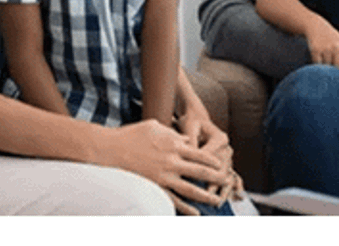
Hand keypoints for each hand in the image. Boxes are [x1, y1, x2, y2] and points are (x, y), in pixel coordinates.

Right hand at [109, 119, 229, 214]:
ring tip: (218, 201)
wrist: (110, 149)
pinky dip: (185, 207)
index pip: (200, 154)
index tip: (222, 164)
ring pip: (191, 189)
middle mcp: (172, 161)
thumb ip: (173, 133)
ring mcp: (163, 176)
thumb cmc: (131, 134)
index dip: (213, 160)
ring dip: (206, 195)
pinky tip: (195, 212)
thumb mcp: (155, 126)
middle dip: (217, 177)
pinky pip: (173, 200)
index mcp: (174, 144)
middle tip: (228, 181)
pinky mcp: (154, 187)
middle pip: (201, 171)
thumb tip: (186, 139)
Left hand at [176, 111, 243, 204]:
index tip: (192, 180)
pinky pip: (228, 176)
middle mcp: (226, 147)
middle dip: (213, 182)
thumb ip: (189, 141)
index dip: (200, 168)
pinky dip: (225, 186)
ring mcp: (227, 156)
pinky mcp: (225, 162)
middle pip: (220, 168)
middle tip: (205, 194)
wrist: (197, 118)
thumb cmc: (191, 122)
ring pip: (225, 174)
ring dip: (219, 187)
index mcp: (220, 138)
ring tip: (212, 199)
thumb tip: (186, 156)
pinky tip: (223, 196)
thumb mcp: (189, 128)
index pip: (210, 157)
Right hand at [305, 22, 338, 73]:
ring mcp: (326, 49)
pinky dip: (317, 66)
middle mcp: (337, 48)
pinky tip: (318, 62)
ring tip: (324, 67)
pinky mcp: (315, 50)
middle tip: (332, 74)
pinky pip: (318, 64)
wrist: (316, 26)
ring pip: (327, 68)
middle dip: (336, 73)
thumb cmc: (332, 40)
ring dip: (325, 70)